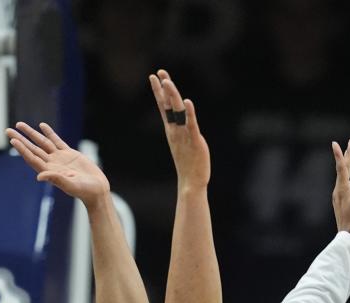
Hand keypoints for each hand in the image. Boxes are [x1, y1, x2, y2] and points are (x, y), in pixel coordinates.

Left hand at [6, 122, 109, 206]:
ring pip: (42, 143)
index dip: (22, 149)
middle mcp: (51, 163)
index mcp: (49, 171)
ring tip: (20, 124)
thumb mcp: (70, 185)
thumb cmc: (84, 191)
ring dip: (31, 134)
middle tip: (8, 130)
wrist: (97, 190)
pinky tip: (42, 126)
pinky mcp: (69, 154)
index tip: (13, 140)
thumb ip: (56, 179)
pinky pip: (56, 141)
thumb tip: (39, 177)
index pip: (32, 157)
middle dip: (21, 139)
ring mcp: (59, 158)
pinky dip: (49, 133)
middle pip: (33, 149)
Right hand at [149, 69, 209, 189]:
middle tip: (159, 73)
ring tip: (168, 82)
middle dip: (164, 89)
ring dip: (173, 96)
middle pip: (168, 106)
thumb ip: (179, 130)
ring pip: (177, 112)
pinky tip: (188, 102)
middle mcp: (175, 130)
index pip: (163, 106)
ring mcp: (184, 135)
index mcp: (171, 129)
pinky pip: (191, 124)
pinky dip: (189, 113)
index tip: (154, 76)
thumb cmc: (188, 163)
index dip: (158, 91)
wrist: (191, 181)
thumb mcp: (180, 142)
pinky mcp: (195, 141)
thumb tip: (179, 122)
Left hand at [331, 139, 349, 242]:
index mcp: (343, 190)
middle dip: (347, 156)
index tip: (335, 143)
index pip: (342, 168)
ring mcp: (339, 197)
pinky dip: (346, 175)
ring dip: (346, 165)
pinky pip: (343, 184)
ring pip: (342, 177)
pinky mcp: (341, 203)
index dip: (340, 155)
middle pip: (343, 170)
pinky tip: (348, 179)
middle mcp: (339, 192)